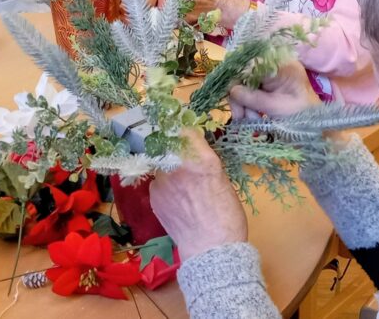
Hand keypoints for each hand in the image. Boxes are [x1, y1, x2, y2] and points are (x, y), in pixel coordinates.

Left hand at [149, 129, 247, 261]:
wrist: (211, 249)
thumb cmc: (227, 216)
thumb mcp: (221, 179)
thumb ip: (202, 161)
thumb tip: (189, 150)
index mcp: (201, 160)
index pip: (184, 130)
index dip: (183, 131)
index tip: (182, 133)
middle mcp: (177, 166)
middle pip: (166, 143)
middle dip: (170, 146)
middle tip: (177, 154)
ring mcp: (161, 181)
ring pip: (160, 163)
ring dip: (167, 167)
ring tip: (181, 186)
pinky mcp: (152, 196)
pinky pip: (156, 182)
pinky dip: (164, 186)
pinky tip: (176, 200)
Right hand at [228, 60, 319, 120]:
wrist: (318, 127)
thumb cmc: (302, 117)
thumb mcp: (276, 108)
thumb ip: (253, 98)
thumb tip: (231, 90)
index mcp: (281, 66)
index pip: (250, 63)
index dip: (237, 78)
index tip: (232, 96)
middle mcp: (274, 66)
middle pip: (245, 76)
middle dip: (240, 98)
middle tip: (240, 117)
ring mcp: (271, 77)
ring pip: (245, 86)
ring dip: (244, 106)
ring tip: (252, 122)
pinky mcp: (268, 87)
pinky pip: (251, 92)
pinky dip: (249, 107)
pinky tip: (254, 119)